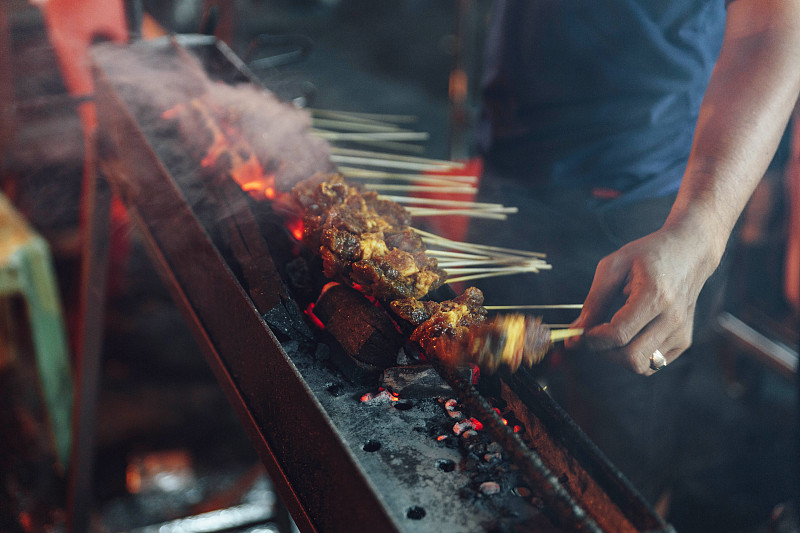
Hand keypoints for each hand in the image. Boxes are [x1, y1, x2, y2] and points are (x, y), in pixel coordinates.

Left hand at [564, 225, 721, 374]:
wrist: (689, 253)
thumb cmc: (650, 255)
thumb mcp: (614, 267)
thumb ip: (594, 301)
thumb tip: (575, 331)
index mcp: (655, 296)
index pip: (618, 334)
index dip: (593, 339)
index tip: (582, 332)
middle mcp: (673, 318)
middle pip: (630, 358)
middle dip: (603, 352)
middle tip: (594, 336)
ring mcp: (681, 332)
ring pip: (641, 366)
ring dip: (617, 356)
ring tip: (611, 334)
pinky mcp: (683, 341)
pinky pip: (652, 365)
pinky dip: (634, 357)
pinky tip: (629, 336)